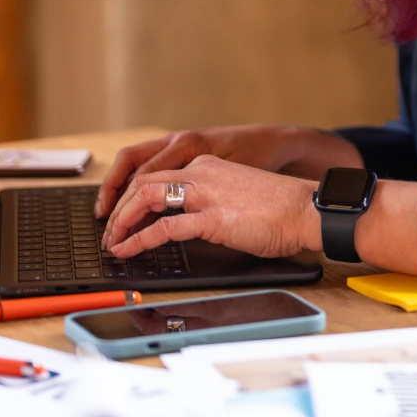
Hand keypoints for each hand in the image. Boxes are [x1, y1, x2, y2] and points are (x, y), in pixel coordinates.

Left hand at [93, 124, 360, 217]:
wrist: (307, 210)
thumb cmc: (280, 208)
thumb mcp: (237, 194)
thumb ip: (209, 201)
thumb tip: (187, 224)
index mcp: (208, 165)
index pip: (156, 174)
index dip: (130, 196)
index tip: (121, 215)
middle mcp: (202, 172)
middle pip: (142, 182)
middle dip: (118, 208)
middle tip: (109, 231)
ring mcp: (205, 193)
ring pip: (145, 198)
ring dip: (122, 222)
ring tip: (112, 243)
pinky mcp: (211, 217)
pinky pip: (162, 228)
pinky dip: (139, 241)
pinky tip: (129, 251)